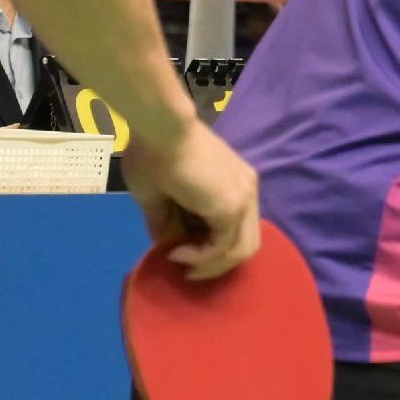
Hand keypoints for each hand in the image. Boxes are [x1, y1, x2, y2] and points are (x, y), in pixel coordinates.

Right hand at [122, 119, 262, 277]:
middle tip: (186, 270)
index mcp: (234, 183)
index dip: (210, 247)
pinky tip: (177, 253)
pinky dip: (202, 257)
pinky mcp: (233, 206)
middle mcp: (246, 190)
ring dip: (209, 265)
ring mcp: (244, 197)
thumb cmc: (153, 154)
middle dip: (215, 263)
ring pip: (241, 249)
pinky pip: (225, 246)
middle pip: (245, 242)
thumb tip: (167, 246)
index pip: (235, 227)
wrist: (159, 129)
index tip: (179, 253)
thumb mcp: (157, 197)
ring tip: (179, 262)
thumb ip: (166, 222)